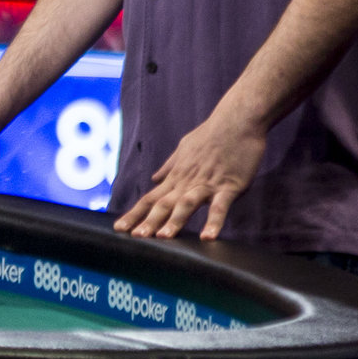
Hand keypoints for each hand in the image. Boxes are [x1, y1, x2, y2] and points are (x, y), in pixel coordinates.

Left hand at [113, 105, 265, 239]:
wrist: (237, 120)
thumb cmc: (212, 134)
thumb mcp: (184, 148)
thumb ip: (170, 166)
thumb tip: (154, 178)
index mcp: (176, 175)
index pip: (150, 198)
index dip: (135, 214)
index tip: (119, 229)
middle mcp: (187, 181)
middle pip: (163, 204)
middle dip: (148, 222)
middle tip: (134, 237)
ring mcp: (207, 184)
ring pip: (186, 205)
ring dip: (174, 221)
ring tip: (163, 238)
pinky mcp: (229, 186)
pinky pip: (220, 207)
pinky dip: (214, 221)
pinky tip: (209, 237)